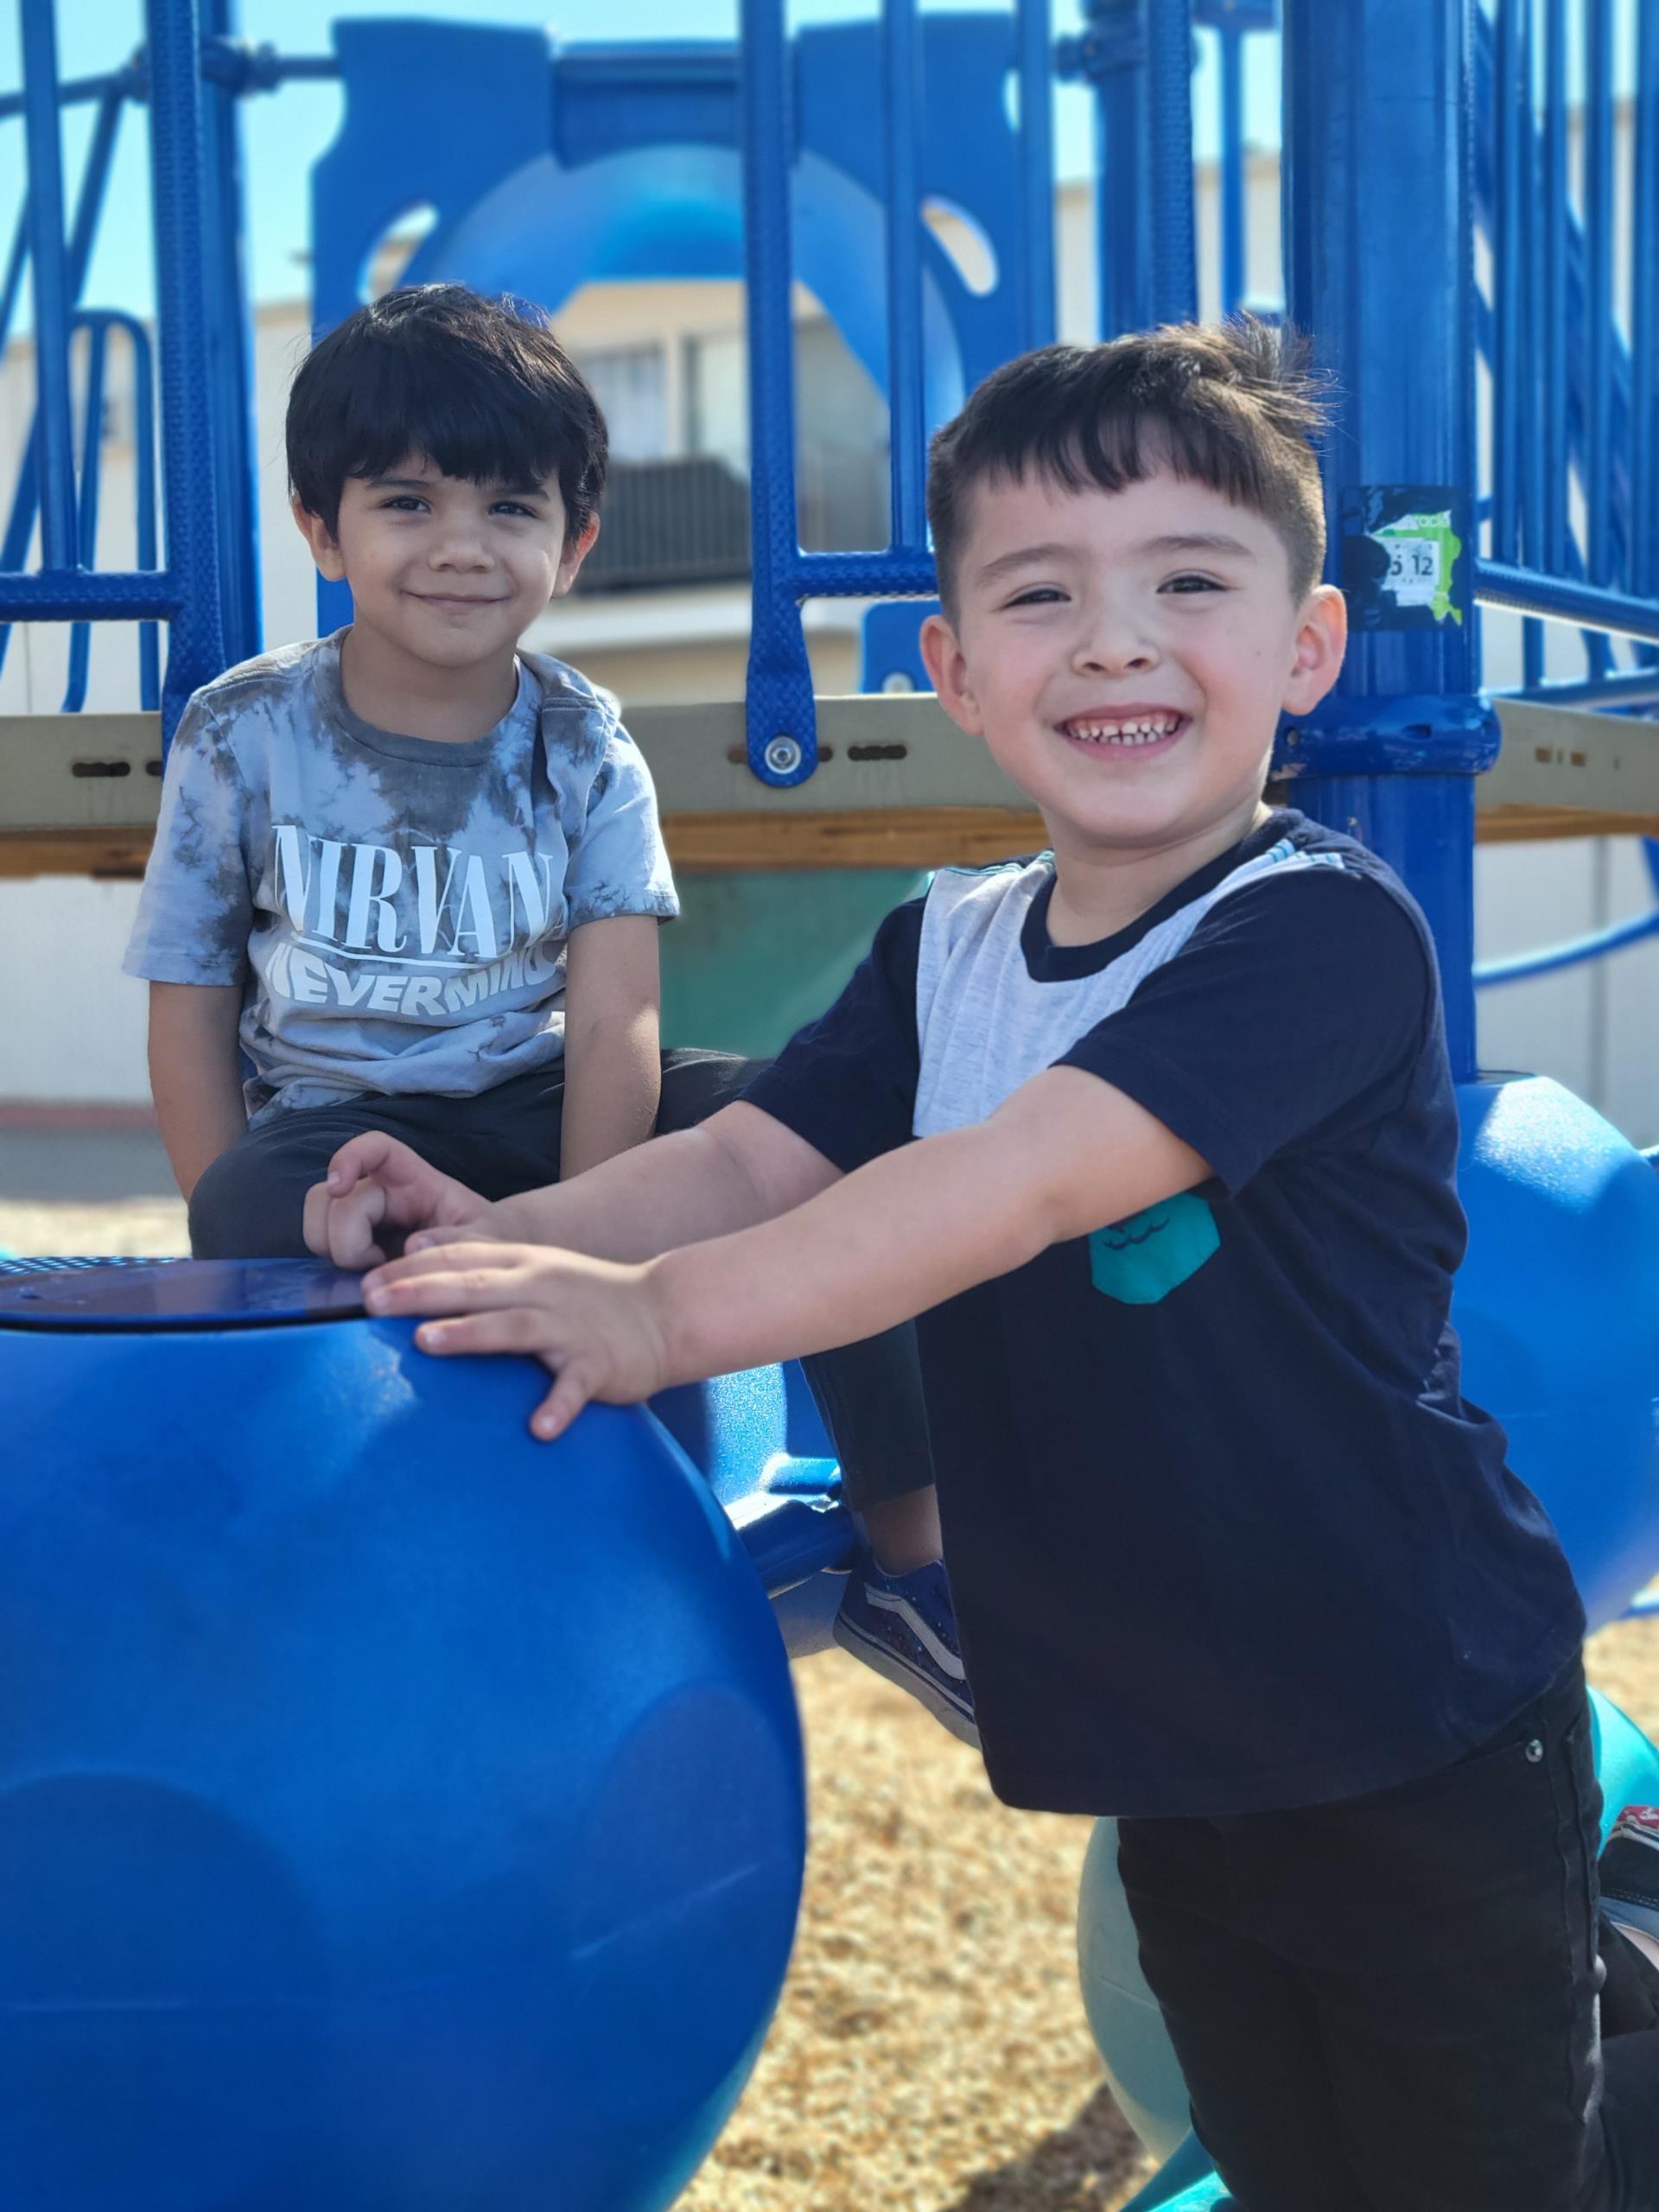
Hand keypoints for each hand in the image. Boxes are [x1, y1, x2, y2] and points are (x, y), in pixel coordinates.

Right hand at [303, 1131, 491, 1269]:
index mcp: (417, 1181)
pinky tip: (366, 1279)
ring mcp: (365, 1218)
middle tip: (377, 1265)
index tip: (339, 1186)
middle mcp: (384, 1194)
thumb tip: (413, 1245)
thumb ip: (457, 1242)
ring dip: (333, 1248)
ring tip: (372, 1271)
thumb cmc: (487, 1241)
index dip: (350, 1156)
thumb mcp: (486, 1240)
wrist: (490, 1264)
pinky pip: (322, 1243)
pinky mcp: (355, 1244)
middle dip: (345, 1237)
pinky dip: (330, 1261)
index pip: (377, 1149)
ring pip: (320, 1216)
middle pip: (335, 1196)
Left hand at [360, 1241, 674, 1438]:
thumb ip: (480, 1260)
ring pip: (513, 1326)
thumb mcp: (534, 1265)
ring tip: (426, 1343)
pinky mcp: (598, 1364)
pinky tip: (540, 1428)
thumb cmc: (588, 1295)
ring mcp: (569, 1326)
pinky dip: (559, 1405)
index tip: (364, 1284)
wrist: (664, 1312)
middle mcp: (540, 1289)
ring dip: (469, 1334)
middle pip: (473, 1287)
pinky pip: (575, 1386)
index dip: (411, 1269)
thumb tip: (412, 1249)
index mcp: (522, 1265)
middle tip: (371, 1303)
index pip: (458, 1259)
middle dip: (420, 1293)